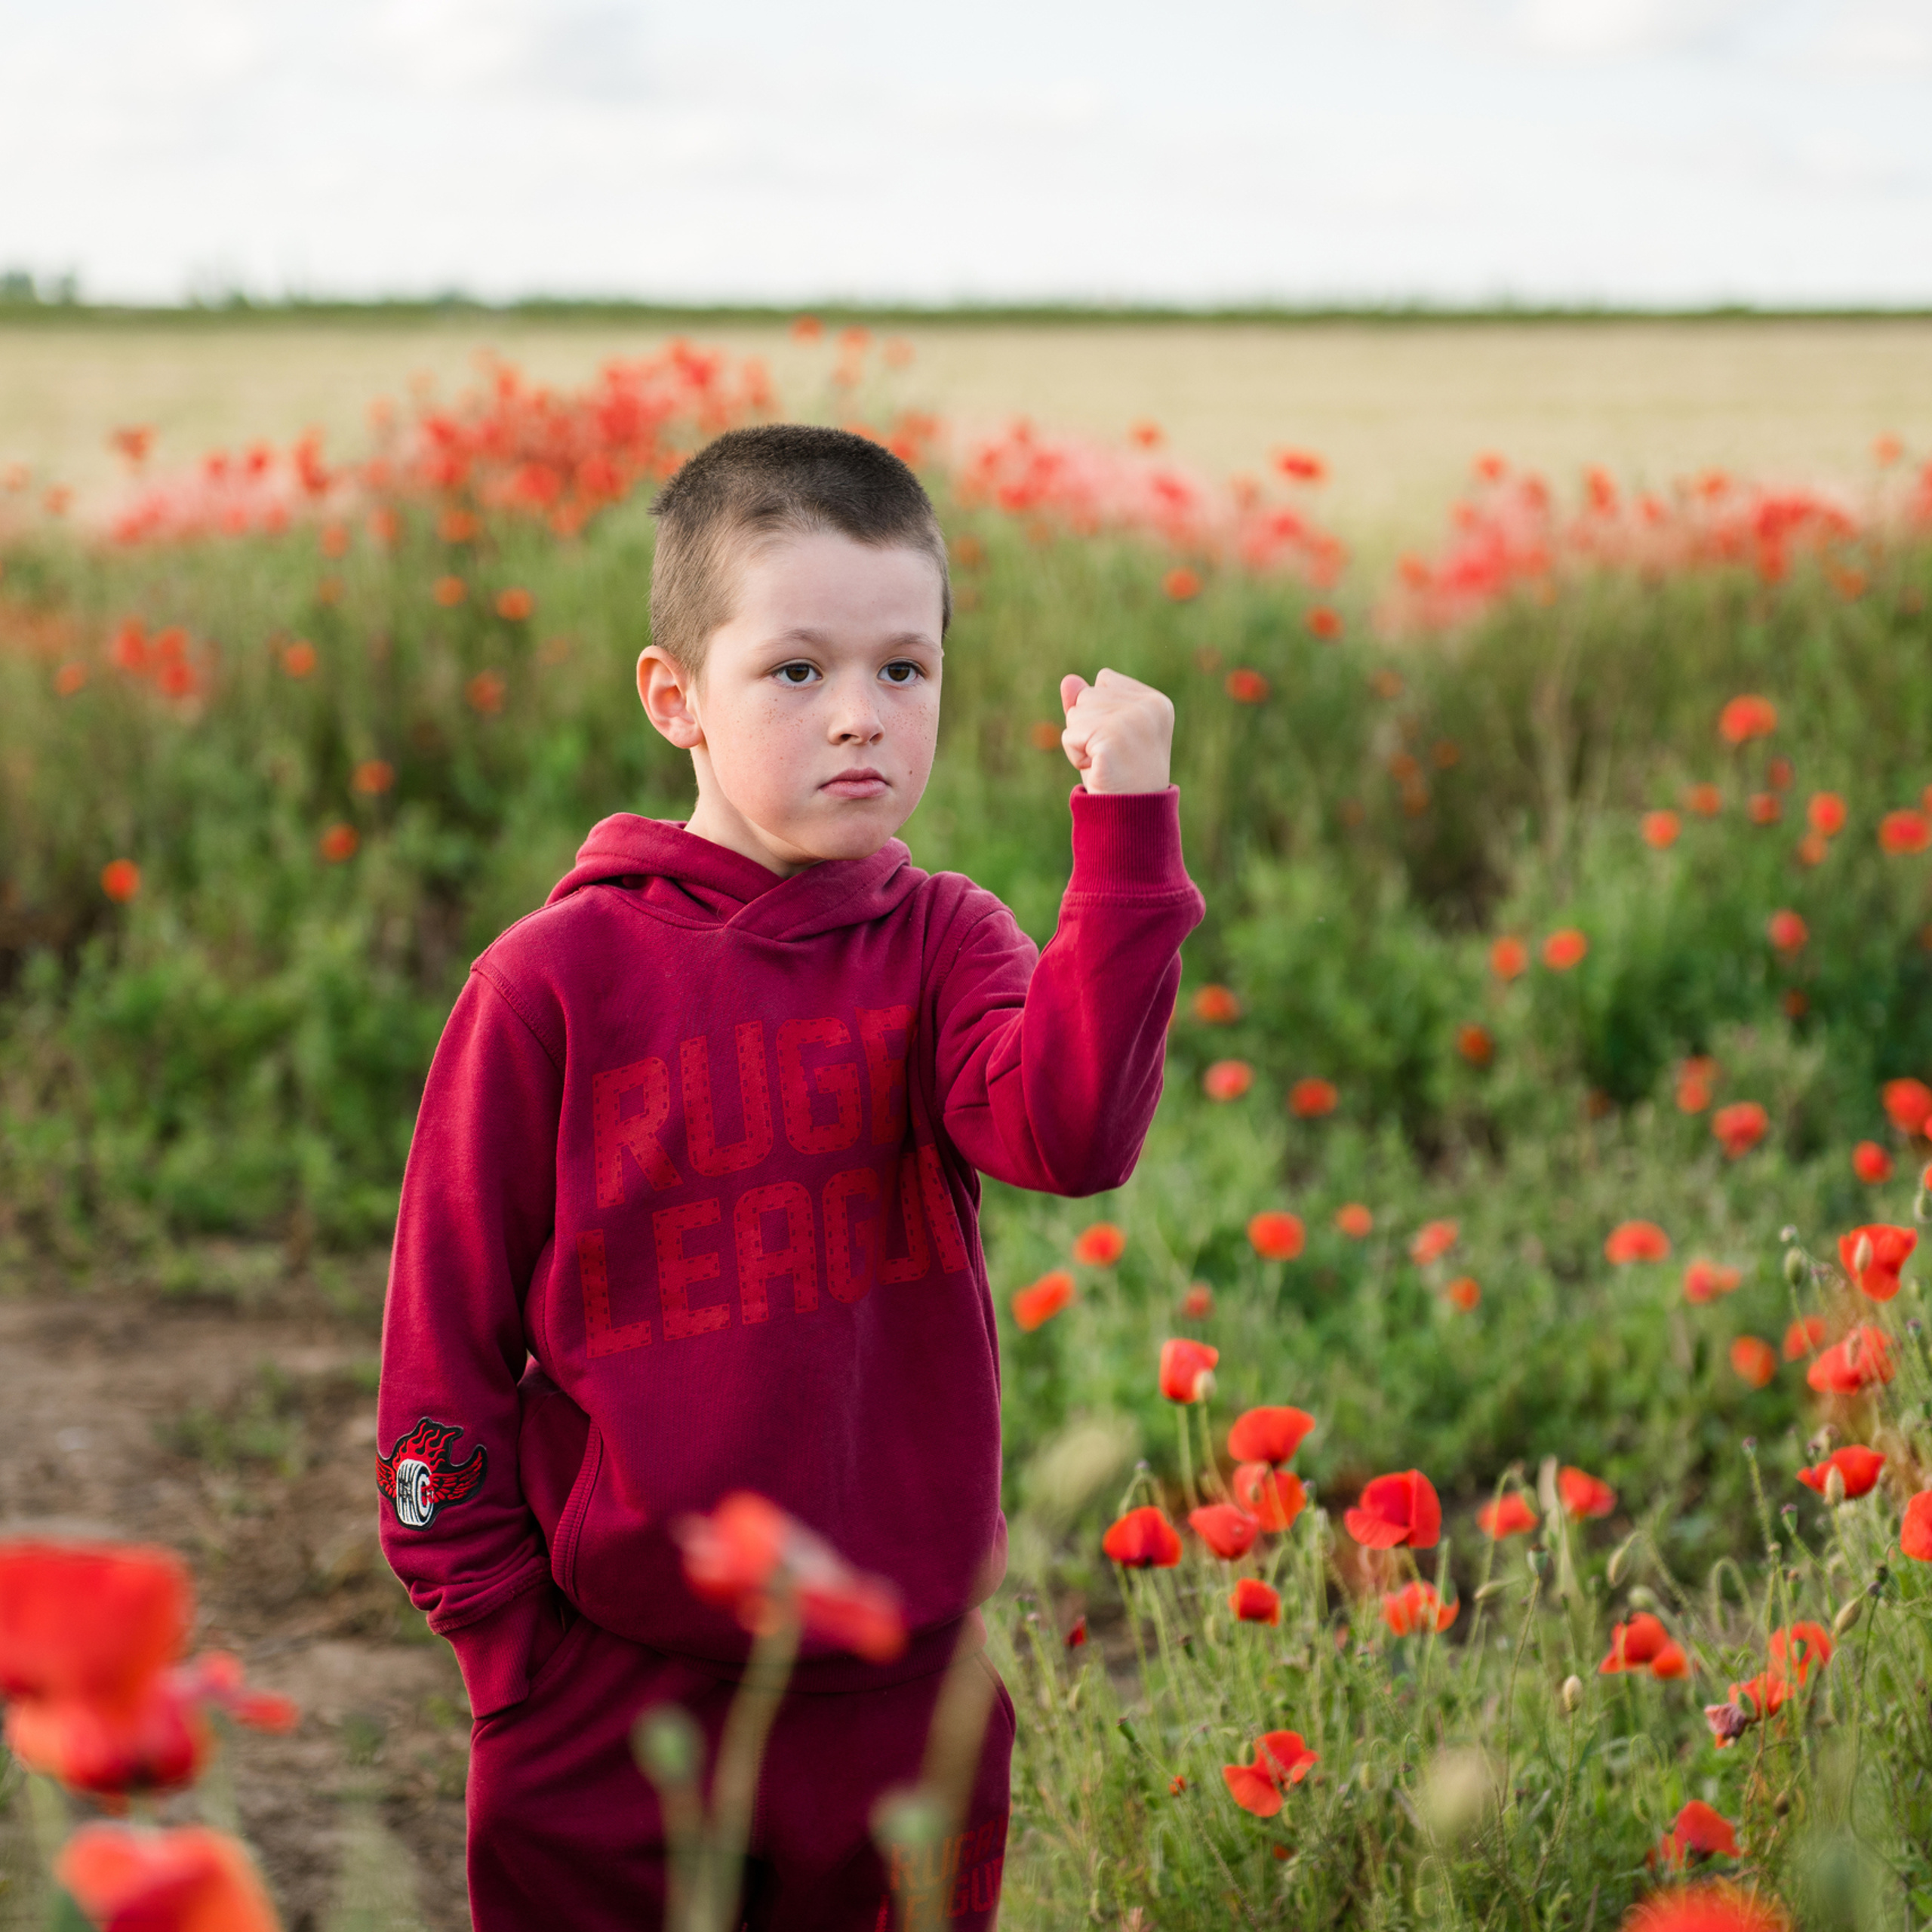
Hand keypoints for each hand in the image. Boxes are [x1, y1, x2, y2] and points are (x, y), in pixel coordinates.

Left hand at [1059, 668, 1174, 794]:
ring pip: (1075, 713)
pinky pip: (1069, 735)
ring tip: (1104, 763)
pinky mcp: (1112, 737)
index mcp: (1155, 702)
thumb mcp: (1104, 734)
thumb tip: (1068, 679)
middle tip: (1110, 757)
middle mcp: (1149, 706)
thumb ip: (1089, 704)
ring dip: (1080, 743)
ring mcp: (1133, 720)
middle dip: (1087, 728)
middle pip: (1086, 695)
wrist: (1131, 817)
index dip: (1100, 713)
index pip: (1105, 680)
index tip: (1119, 742)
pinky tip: (1098, 770)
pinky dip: (1076, 756)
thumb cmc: (1119, 777)